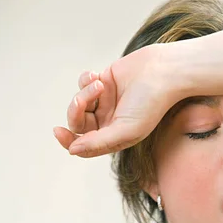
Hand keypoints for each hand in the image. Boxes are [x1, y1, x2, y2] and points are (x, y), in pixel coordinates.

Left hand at [54, 44, 183, 157]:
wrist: (163, 72)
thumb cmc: (151, 104)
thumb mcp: (126, 129)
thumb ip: (98, 142)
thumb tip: (72, 150)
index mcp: (114, 138)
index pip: (84, 146)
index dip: (69, 141)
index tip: (58, 131)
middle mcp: (108, 122)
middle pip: (78, 123)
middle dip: (76, 111)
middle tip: (81, 101)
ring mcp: (105, 103)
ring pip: (79, 102)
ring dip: (84, 92)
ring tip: (99, 84)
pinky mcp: (103, 82)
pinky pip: (83, 84)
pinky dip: (87, 80)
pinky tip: (99, 76)